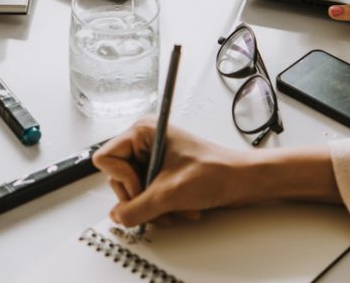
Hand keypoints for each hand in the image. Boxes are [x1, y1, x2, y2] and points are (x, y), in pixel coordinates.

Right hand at [93, 119, 255, 226]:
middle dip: (141, 197)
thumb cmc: (216, 172)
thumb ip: (137, 208)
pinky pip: (147, 196)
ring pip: (133, 191)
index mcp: (143, 132)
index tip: (143, 187)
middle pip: (118, 178)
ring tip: (176, 208)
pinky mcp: (162, 173)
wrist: (243, 181)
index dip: (122, 179)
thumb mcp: (170, 193)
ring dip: (154, 206)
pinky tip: (181, 207)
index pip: (106, 158)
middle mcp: (145, 142)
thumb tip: (117, 216)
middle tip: (161, 203)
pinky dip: (162, 207)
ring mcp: (153, 158)